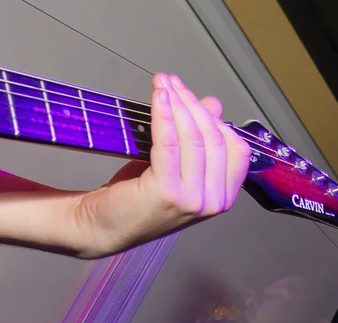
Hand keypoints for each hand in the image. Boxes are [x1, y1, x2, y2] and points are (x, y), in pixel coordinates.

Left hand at [74, 74, 250, 255]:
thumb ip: (197, 139)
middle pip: (214, 139)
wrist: (104, 226)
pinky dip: (164, 115)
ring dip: (177, 104)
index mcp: (223, 197)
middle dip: (192, 103)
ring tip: (162, 84)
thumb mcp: (176, 165)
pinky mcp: (167, 193)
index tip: (188, 95)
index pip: (234, 148)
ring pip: (194, 138)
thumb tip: (213, 105)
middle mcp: (213, 202)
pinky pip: (170, 143)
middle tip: (171, 82)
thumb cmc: (137, 198)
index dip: (213, 116)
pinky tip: (158, 98)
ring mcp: (193, 200)